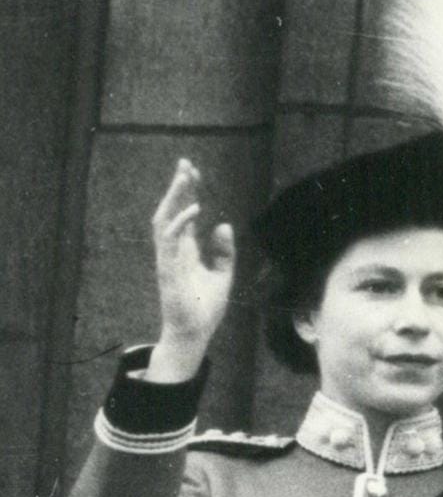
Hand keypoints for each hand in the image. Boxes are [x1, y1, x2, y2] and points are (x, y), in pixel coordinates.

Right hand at [146, 159, 234, 381]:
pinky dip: (180, 223)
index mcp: (186, 249)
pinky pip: (171, 242)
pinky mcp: (169, 270)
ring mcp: (169, 259)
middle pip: (171, 210)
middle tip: (185, 163)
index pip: (184, 213)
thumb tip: (223, 224)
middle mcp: (174, 250)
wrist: (195, 333)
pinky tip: (194, 209)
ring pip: (165, 220)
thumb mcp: (223, 274)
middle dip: (177, 186)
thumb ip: (224, 251)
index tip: (192, 171)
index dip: (187, 192)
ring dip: (174, 198)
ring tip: (185, 177)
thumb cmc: (206, 306)